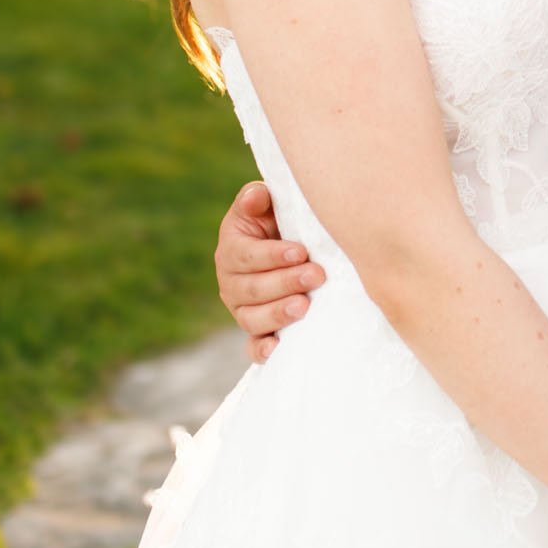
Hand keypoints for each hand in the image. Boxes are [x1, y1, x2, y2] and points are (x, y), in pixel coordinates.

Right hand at [215, 182, 324, 360]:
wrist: (291, 248)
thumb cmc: (280, 222)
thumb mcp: (267, 205)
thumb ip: (258, 198)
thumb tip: (256, 196)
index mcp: (231, 249)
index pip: (247, 256)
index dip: (272, 255)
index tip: (301, 251)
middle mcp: (231, 283)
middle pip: (252, 289)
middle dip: (285, 282)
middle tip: (316, 275)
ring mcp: (243, 310)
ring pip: (253, 318)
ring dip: (278, 314)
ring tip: (304, 306)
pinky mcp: (257, 331)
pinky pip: (253, 346)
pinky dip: (262, 350)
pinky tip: (277, 349)